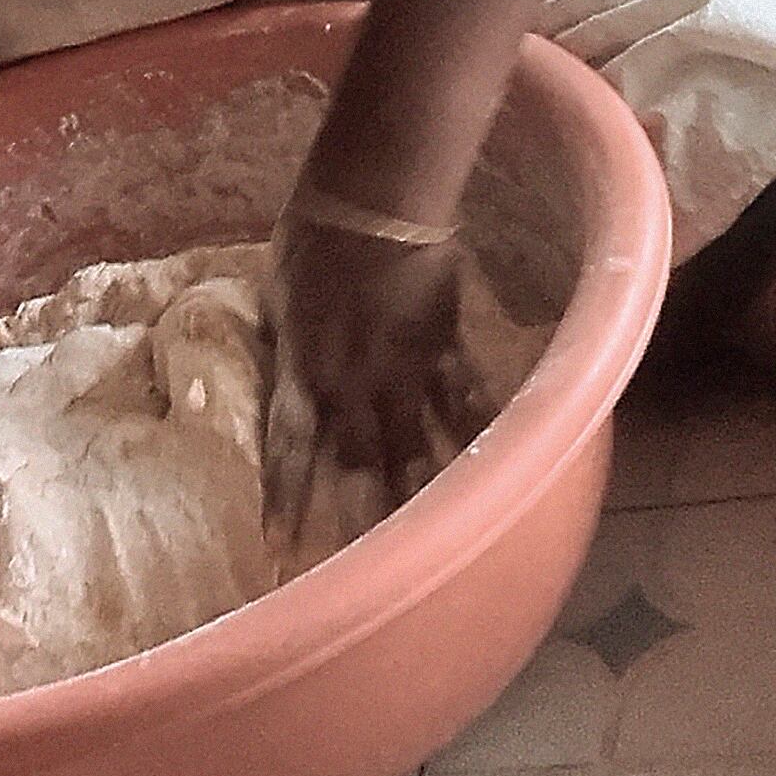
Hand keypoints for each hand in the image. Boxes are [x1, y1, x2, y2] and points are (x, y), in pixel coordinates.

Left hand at [263, 195, 495, 524]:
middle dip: (358, 521)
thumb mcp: (276, 297)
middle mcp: (353, 386)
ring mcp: (403, 372)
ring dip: (419, 498)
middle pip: (356, 465)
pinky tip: (499, 470)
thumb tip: (281, 364)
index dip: (285, 502)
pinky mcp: (444, 350)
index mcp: (303, 372)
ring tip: (433, 551)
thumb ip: (284, 343)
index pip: (290, 451)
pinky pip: (463, 401)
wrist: (371, 200)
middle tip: (362, 576)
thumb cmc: (308, 238)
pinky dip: (477, 433)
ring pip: (413, 448)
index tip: (278, 552)